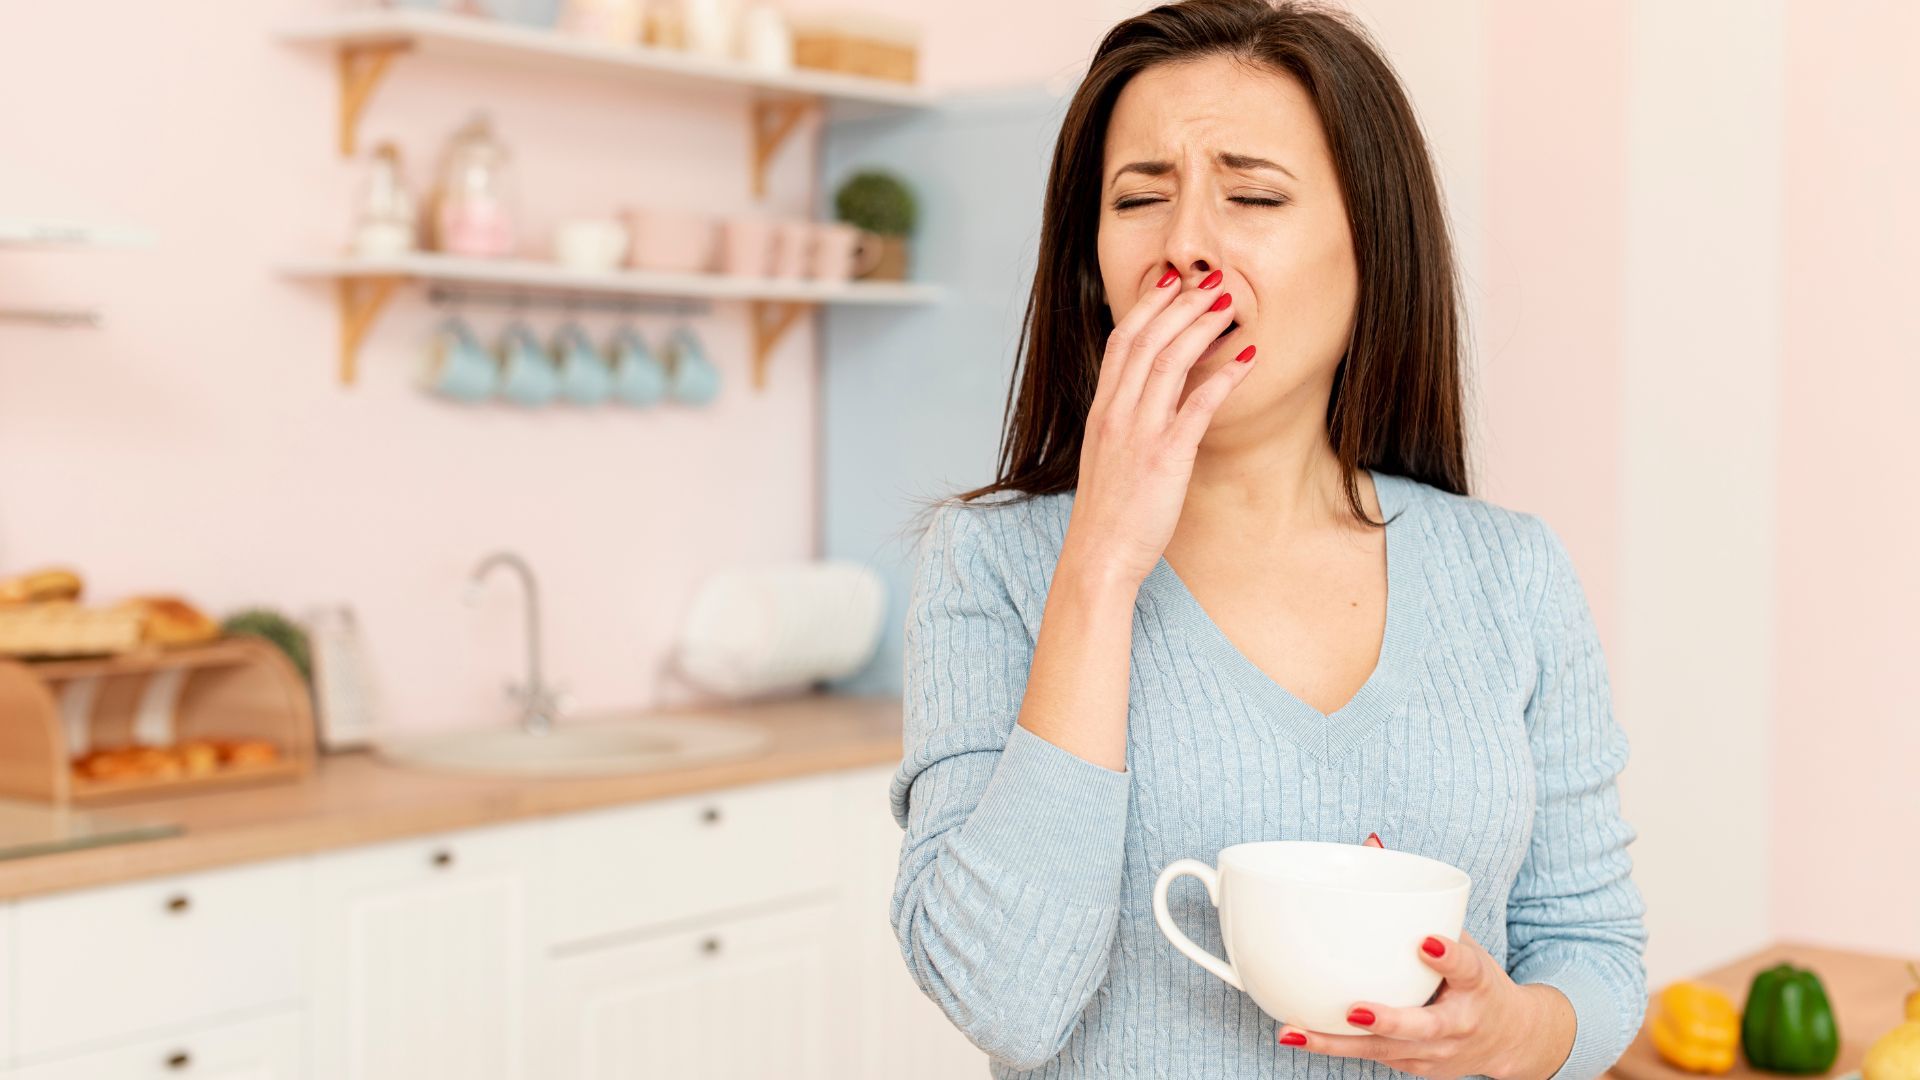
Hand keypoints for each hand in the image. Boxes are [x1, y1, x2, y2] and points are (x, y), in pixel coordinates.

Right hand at [1062, 264, 1256, 586]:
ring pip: (1169, 362)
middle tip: (1211, 282)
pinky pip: (1197, 406)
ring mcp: (1139, 434)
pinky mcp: (1165, 458)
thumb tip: (1151, 400)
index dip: (1147, 306)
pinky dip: (1224, 376)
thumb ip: (1125, 424)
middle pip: (1146, 340)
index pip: (1120, 342)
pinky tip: (1247, 358)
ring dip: (1202, 328)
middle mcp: (1116, 414)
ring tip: (1229, 305)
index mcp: (1101, 411)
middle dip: (1180, 305)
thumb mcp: (1108, 458)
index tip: (1170, 282)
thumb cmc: (1108, 514)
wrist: (1098, 556)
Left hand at [1273, 837, 1578, 1078]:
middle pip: (1423, 1027)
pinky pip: (1372, 1057)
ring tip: (1295, 1031)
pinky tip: (1301, 1035)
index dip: (1446, 955)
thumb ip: (1422, 902)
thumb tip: (1371, 843)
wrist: (1510, 1040)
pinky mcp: (1414, 1067)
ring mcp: (1436, 1053)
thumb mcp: (1462, 938)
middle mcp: (1459, 1024)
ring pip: (1385, 1051)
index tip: (1426, 941)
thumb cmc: (1475, 980)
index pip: (1466, 966)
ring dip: (1337, 1043)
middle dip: (1388, 1020)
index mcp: (1476, 984)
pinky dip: (1336, 1046)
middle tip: (1354, 1010)